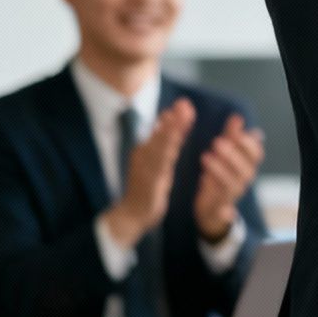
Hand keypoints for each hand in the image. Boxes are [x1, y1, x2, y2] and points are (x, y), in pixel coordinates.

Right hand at [101, 99, 194, 247]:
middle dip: (174, 120)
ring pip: (159, 148)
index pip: (160, 130)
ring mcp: (144, 168)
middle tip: (185, 105)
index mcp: (145, 149)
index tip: (185, 103)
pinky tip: (175, 147)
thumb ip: (166, 141)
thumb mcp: (158, 161)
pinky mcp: (148, 183)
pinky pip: (158, 167)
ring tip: (182, 120)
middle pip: (160, 135)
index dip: (172, 117)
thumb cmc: (147, 184)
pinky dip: (166, 155)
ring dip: (171, 133)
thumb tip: (172, 117)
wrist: (132, 213)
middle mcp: (142, 155)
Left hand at [194, 113, 264, 242]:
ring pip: (234, 184)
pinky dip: (214, 190)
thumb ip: (231, 137)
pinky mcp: (221, 208)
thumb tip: (238, 117)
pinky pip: (221, 201)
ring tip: (206, 156)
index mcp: (247, 166)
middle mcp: (243, 181)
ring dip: (221, 170)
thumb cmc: (221, 176)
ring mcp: (233, 195)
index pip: (256, 155)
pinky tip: (204, 178)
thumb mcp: (226, 155)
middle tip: (217, 142)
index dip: (249, 145)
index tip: (237, 133)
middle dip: (233, 155)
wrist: (212, 208)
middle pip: (247, 169)